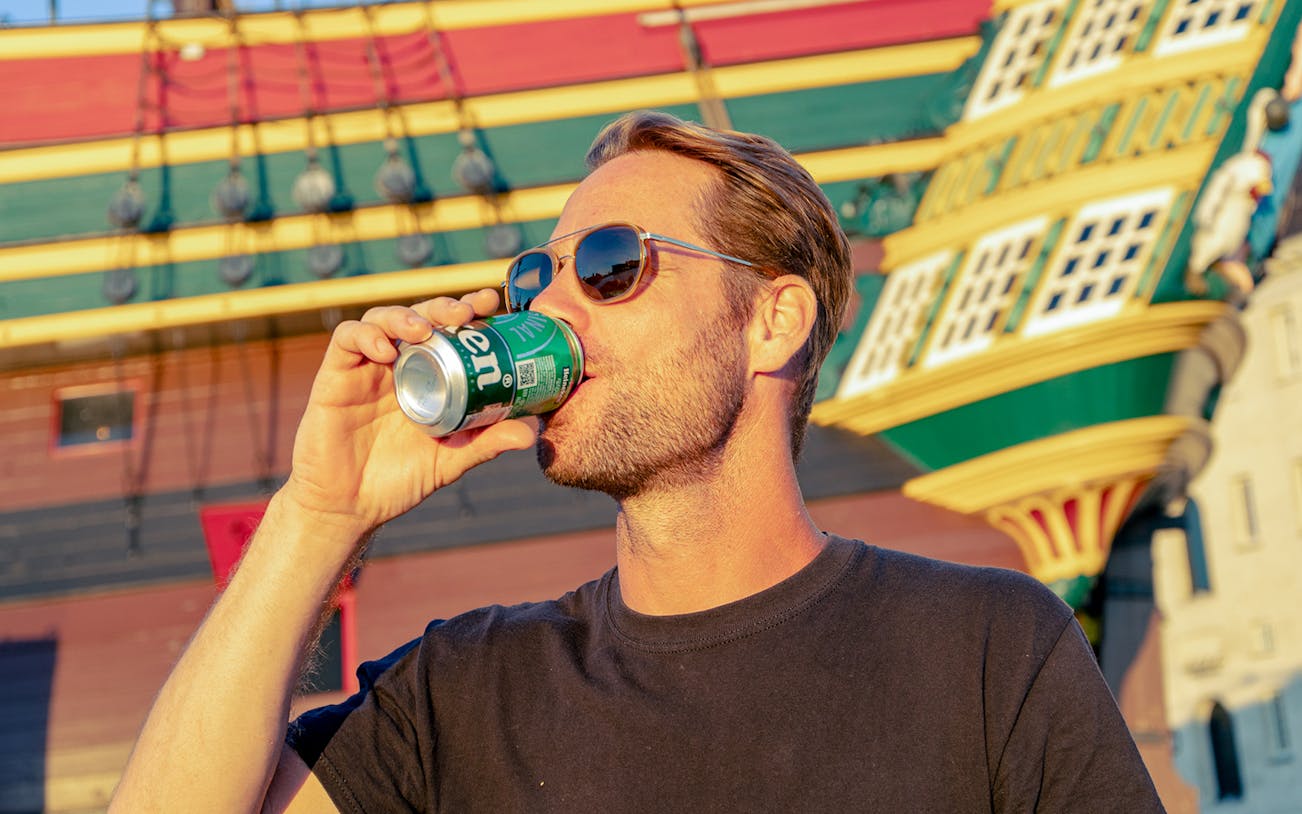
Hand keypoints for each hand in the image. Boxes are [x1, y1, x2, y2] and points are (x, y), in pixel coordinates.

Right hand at [281, 289, 537, 541]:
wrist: (351, 507)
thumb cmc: (401, 480)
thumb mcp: (453, 459)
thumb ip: (488, 443)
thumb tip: (532, 432)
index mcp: (428, 376)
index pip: (448, 330)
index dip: (468, 310)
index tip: (490, 303)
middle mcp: (398, 365)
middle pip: (419, 316)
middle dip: (442, 306)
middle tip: (464, 312)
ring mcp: (366, 368)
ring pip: (381, 319)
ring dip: (404, 316)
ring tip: (424, 330)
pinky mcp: (334, 376)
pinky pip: (346, 340)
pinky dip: (367, 336)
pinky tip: (387, 351)